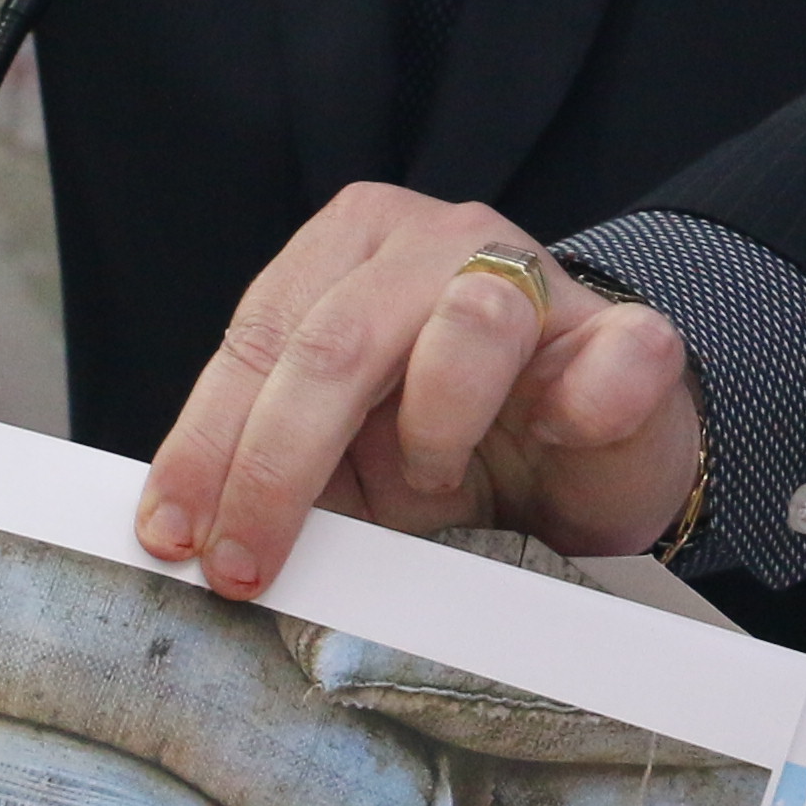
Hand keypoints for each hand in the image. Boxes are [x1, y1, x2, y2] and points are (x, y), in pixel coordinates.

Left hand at [138, 185, 706, 598]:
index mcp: (347, 253)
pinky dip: (585, 402)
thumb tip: (180, 533)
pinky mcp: (631, 333)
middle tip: (248, 565)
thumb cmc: (454, 453)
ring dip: (434, 431)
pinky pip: (617, 353)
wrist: (591, 462)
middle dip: (275, 468)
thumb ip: (272, 473)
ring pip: (468, 323)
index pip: (258, 339)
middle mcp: (436, 241)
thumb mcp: (341, 463)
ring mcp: (539, 276)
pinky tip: (562, 432)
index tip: (174, 535)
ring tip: (434, 484)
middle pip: (336, 342)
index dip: (206, 444)